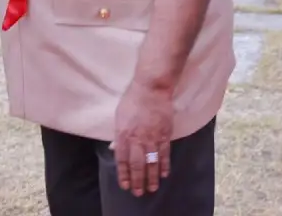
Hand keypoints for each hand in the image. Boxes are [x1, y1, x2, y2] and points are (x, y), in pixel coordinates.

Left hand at [112, 81, 173, 196]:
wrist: (151, 89)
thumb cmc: (132, 100)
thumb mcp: (119, 116)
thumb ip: (119, 135)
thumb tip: (116, 149)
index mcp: (123, 134)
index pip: (122, 159)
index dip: (123, 174)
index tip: (124, 185)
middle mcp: (137, 139)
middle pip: (137, 165)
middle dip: (137, 181)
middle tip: (138, 192)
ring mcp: (152, 138)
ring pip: (152, 163)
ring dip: (152, 177)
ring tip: (152, 188)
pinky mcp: (165, 135)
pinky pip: (164, 154)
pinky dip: (164, 165)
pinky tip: (164, 174)